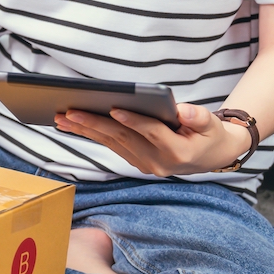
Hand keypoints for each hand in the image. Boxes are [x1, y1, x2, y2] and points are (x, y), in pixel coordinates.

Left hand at [54, 103, 252, 176]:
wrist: (210, 156)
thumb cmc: (209, 134)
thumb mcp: (211, 124)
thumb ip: (198, 117)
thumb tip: (183, 110)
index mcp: (178, 152)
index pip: (152, 133)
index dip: (134, 120)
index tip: (114, 108)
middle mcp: (158, 162)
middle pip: (123, 139)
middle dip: (95, 124)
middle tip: (70, 112)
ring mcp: (145, 165)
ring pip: (112, 144)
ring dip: (85, 130)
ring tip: (63, 118)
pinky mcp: (136, 163)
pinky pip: (111, 147)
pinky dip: (92, 135)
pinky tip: (74, 125)